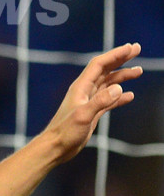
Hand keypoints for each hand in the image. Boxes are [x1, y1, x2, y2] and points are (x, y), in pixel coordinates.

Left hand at [45, 42, 141, 162]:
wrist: (56, 147)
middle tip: (137, 49)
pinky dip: (120, 96)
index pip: (100, 64)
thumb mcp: (83, 116)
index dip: (115, 54)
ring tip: (139, 70)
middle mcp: (85, 90)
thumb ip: (100, 101)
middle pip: (105, 69)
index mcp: (81, 86)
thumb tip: (119, 88)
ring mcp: (89, 100)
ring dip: (123, 76)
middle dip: (121, 59)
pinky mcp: (92, 112)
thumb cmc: (65, 131)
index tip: (131, 48)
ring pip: (109, 83)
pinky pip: (109, 99)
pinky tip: (130, 95)